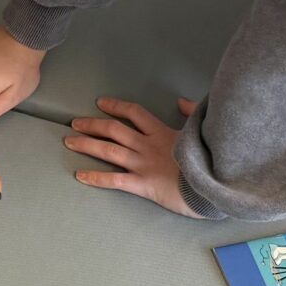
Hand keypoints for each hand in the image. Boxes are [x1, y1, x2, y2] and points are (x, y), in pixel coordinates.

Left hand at [64, 96, 204, 215]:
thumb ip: (191, 114)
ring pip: (108, 150)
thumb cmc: (211, 159)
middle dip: (92, 125)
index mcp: (162, 132)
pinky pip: (114, 179)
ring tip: (69, 142)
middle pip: (114, 130)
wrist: (215, 183)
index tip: (100, 102)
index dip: (116, 106)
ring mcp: (143, 164)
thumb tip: (182, 101)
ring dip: (87, 144)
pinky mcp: (143, 184)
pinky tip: (80, 175)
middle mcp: (148, 145)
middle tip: (74, 123)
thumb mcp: (203, 131)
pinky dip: (95, 177)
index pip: (135, 113)